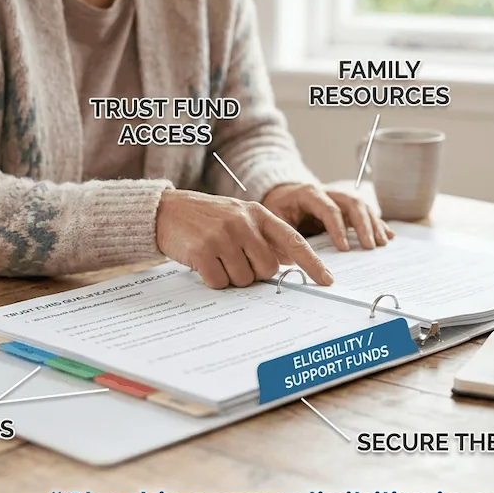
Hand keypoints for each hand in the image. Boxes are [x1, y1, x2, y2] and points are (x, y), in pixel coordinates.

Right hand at [155, 190, 333, 288]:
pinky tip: (202, 262)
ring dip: (230, 276)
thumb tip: (289, 264)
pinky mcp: (202, 251)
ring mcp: (223, 236)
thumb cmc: (207, 219)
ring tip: (215, 256)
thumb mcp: (239, 217)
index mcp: (258, 214)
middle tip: (233, 259)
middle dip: (253, 273)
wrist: (166, 210)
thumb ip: (263, 237)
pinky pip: (219, 282)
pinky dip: (212, 279)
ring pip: (243, 279)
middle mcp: (243, 223)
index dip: (312, 263)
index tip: (327, 280)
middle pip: (267, 270)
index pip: (293, 241)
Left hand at [262, 183, 393, 250]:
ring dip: (373, 224)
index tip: (344, 248)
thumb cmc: (277, 208)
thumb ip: (286, 236)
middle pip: (351, 203)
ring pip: (361, 206)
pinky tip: (388, 235)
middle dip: (362, 225)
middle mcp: (327, 192)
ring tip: (382, 243)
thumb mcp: (275, 220)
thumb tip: (296, 260)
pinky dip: (376, 223)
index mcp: (308, 194)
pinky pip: (364, 212)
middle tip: (369, 246)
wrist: (280, 194)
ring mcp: (338, 197)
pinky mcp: (344, 206)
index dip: (337, 228)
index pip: (328, 209)